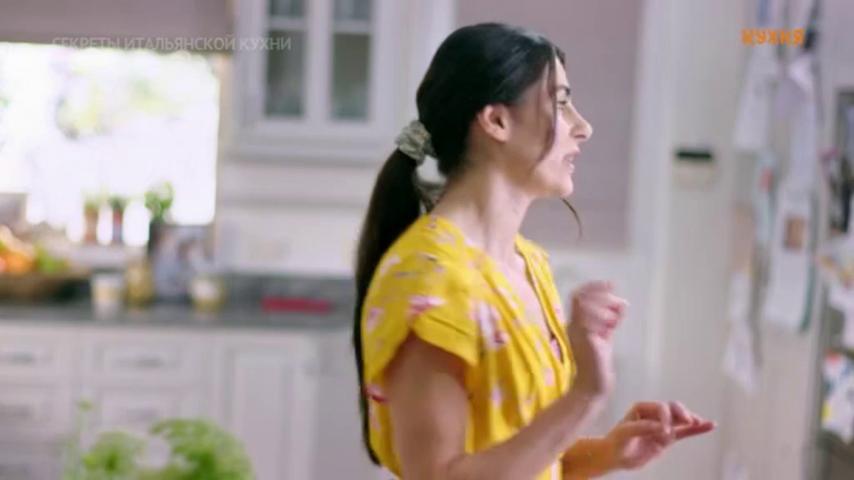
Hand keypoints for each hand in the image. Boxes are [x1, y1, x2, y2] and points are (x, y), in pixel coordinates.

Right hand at [567, 281, 626, 395]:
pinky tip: (611, 327)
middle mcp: (573, 325)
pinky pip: (589, 322)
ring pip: (584, 307)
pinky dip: (603, 320)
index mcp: (576, 322)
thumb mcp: (605, 336)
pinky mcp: (584, 341)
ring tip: (614, 321)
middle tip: (618, 305)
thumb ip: (611, 320)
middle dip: (602, 296)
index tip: (611, 284)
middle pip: (580, 297)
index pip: (578, 296)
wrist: (592, 386)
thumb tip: (622, 303)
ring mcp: (576, 333)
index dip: (594, 286)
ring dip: (603, 308)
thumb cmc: (598, 363)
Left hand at [603, 401, 715, 470]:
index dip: (665, 418)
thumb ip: (641, 428)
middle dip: (682, 414)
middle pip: (673, 409)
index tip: (663, 432)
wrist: (614, 456)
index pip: (660, 408)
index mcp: (642, 408)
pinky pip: (685, 432)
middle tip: (687, 421)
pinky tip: (710, 426)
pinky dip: (697, 429)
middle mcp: (654, 415)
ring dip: (692, 420)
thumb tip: (662, 428)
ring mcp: (662, 426)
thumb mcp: (624, 434)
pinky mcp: (667, 438)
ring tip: (702, 423)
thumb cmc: (616, 442)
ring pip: (681, 419)